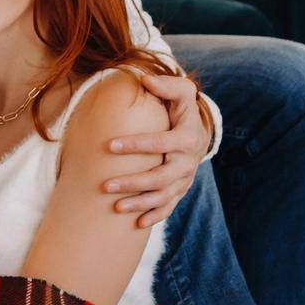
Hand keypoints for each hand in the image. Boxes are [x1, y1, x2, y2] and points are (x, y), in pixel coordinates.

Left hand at [104, 74, 208, 227]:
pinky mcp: (180, 190)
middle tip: (105, 186)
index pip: (160, 143)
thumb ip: (167, 84)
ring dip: (140, 204)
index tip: (110, 145)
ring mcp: (184, 179)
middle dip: (133, 183)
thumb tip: (145, 80)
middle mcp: (187, 162)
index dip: (136, 144)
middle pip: (160, 177)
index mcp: (186, 138)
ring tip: (115, 208)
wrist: (198, 131)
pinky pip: (169, 207)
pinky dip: (155, 216)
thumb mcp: (181, 92)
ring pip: (163, 197)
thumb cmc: (182, 109)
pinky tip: (136, 224)